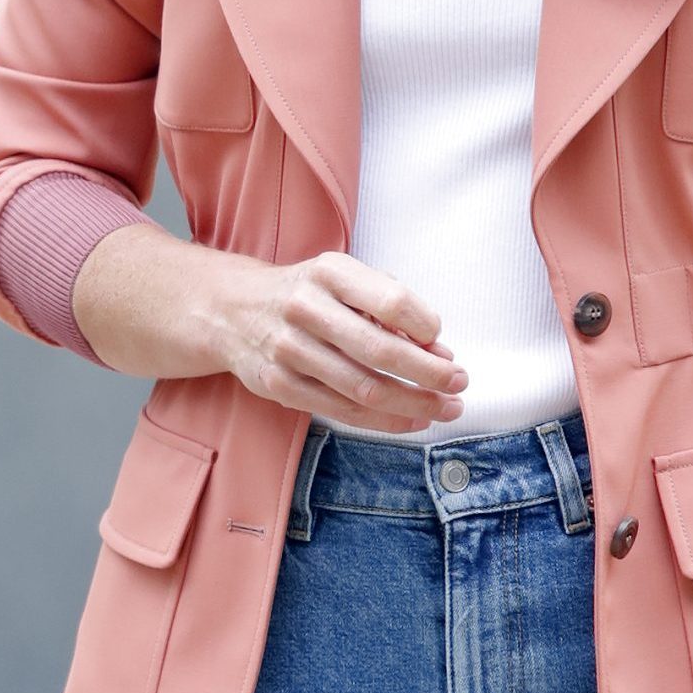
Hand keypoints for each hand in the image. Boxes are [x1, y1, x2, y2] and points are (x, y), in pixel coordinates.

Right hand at [220, 249, 468, 431]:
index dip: (426, 326)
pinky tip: (412, 419)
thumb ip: (391, 305)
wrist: (232, 309)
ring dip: (415, 403)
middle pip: (381, 351)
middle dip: (430, 373)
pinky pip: (342, 411)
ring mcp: (289, 350)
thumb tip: (438, 350)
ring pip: (364, 389)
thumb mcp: (345, 278)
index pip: (391, 300)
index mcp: (329, 272)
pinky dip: (385, 421)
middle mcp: (306, 308)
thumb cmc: (307, 293)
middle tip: (460, 382)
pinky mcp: (280, 385)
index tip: (443, 342)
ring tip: (447, 407)